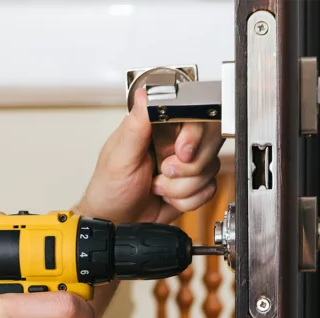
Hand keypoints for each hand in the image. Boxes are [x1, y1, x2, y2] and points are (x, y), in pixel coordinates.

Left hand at [77, 89, 224, 224]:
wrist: (115, 221)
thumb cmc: (109, 188)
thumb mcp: (119, 157)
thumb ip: (135, 126)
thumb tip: (145, 95)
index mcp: (157, 127)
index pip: (194, 117)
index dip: (194, 135)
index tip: (180, 152)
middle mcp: (174, 142)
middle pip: (210, 142)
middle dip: (187, 166)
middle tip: (163, 171)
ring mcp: (186, 164)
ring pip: (210, 168)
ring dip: (182, 186)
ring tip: (157, 187)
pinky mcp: (193, 184)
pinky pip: (209, 189)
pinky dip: (187, 200)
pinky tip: (168, 197)